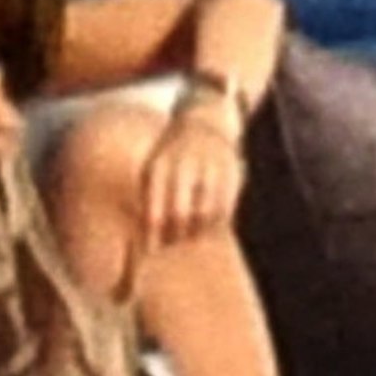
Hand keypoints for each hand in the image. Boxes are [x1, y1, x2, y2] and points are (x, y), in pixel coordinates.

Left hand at [142, 103, 243, 250]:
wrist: (202, 122)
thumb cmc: (169, 157)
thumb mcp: (152, 170)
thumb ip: (147, 199)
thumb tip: (144, 238)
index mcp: (159, 168)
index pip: (154, 210)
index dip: (153, 236)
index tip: (152, 253)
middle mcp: (184, 166)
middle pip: (180, 214)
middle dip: (176, 236)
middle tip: (174, 250)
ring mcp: (210, 167)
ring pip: (205, 212)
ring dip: (199, 232)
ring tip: (193, 243)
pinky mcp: (231, 170)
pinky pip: (226, 205)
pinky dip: (219, 222)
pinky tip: (212, 230)